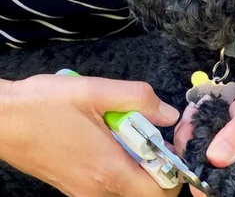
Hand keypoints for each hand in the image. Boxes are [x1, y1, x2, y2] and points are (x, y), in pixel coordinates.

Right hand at [0, 74, 181, 196]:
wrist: (1, 120)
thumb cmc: (44, 105)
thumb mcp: (95, 91)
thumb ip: (138, 99)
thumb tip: (168, 114)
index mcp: (109, 168)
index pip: (160, 190)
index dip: (174, 170)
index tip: (169, 145)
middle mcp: (97, 188)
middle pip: (145, 191)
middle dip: (156, 166)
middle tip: (148, 134)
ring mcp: (83, 191)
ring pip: (126, 188)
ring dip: (136, 165)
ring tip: (126, 133)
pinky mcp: (72, 187)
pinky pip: (108, 184)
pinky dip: (117, 165)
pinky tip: (106, 139)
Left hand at [174, 84, 234, 196]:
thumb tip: (215, 158)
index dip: (210, 186)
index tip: (194, 160)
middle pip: (216, 185)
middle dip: (195, 159)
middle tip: (187, 130)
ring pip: (205, 171)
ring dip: (191, 147)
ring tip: (190, 121)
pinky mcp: (225, 161)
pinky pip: (203, 158)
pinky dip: (193, 140)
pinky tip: (193, 121)